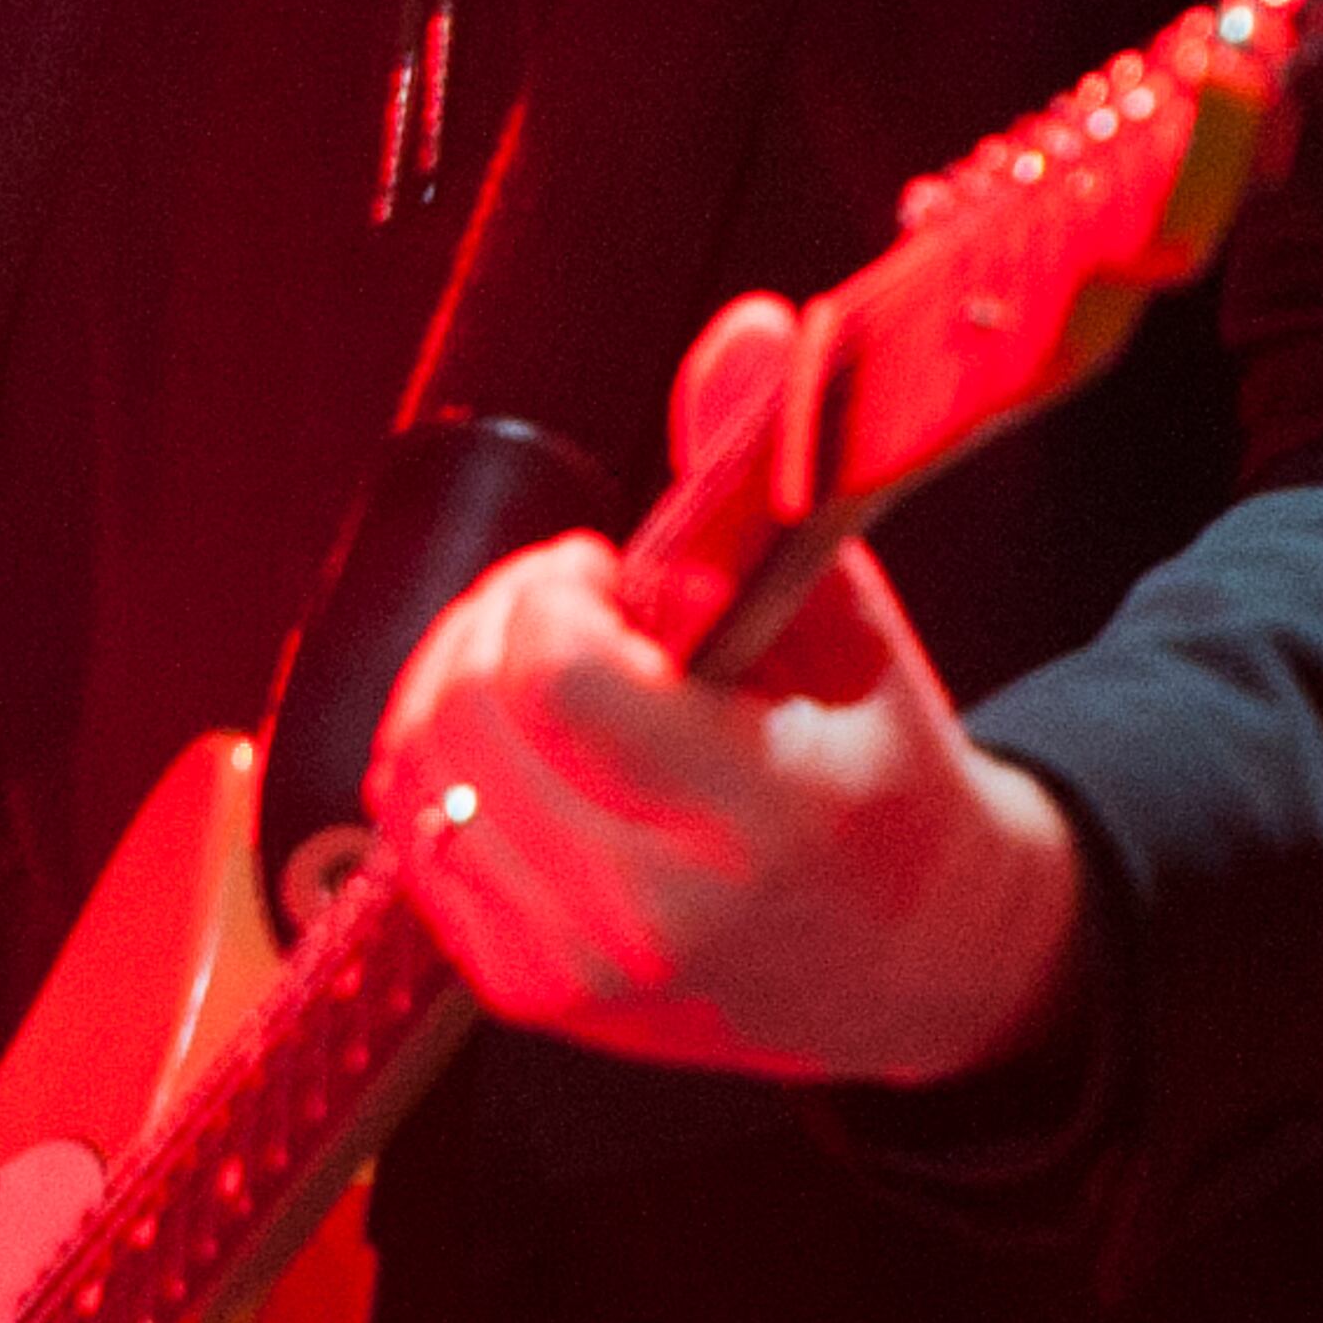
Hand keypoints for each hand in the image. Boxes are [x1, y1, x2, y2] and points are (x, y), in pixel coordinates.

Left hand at [363, 312, 1086, 1086]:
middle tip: (578, 604)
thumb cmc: (881, 776)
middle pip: (464, 717)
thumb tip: (743, 328)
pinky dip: (449, 763)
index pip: (555, 678)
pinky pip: (413, 835)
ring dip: (461, 683)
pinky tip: (530, 744)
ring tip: (554, 666)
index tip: (607, 571)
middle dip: (499, 618)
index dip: (552, 589)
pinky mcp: (524, 994)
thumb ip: (770, 476)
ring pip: (417, 774)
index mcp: (756, 819)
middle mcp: (652, 916)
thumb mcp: (851, 617)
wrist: (909, 964)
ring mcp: (577, 972)